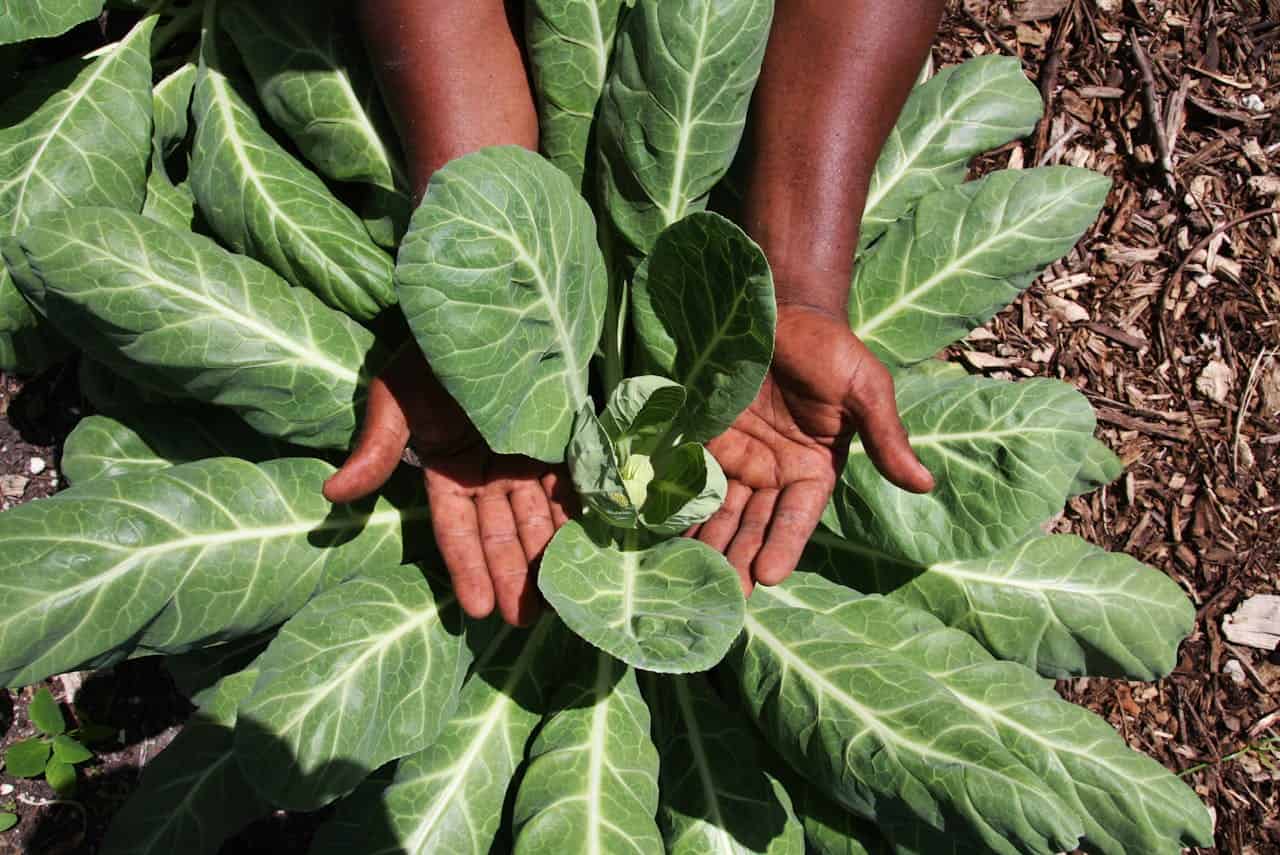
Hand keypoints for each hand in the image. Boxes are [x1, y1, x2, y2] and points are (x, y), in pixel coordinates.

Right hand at [323, 346, 574, 626]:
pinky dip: (580, 513)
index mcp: (446, 467)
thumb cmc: (431, 349)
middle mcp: (488, 469)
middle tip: (528, 619)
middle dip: (514, 575)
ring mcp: (526, 454)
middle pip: (503, 532)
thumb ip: (374, 449)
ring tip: (561, 597)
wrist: (483, 303)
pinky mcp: (561, 436)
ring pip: (539, 515)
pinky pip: (572, 481)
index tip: (478, 610)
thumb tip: (333, 494)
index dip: (467, 569)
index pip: (456, 530)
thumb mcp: (396, 398)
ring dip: (548, 555)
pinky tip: (592, 545)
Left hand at [693, 305, 933, 591]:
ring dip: (708, 542)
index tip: (768, 576)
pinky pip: (691, 477)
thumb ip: (886, 438)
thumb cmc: (830, 349)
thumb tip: (925, 484)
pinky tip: (664, 531)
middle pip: (754, 524)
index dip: (783, 545)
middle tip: (723, 594)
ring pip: (720, 510)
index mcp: (814, 470)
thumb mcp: (865, 390)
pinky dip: (679, 504)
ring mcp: (738, 459)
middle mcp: (774, 473)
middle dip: (739, 558)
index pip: (797, 518)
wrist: (781, 310)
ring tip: (691, 574)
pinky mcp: (706, 439)